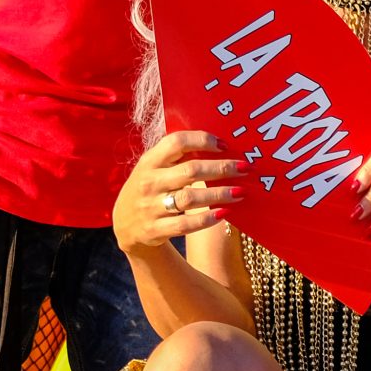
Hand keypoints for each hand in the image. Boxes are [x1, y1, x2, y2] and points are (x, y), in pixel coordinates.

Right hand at [113, 131, 243, 253]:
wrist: (125, 224)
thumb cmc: (150, 187)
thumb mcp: (153, 168)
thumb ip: (177, 157)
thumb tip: (219, 145)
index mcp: (149, 161)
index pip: (176, 142)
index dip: (202, 140)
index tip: (225, 145)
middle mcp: (149, 182)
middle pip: (190, 171)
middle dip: (221, 168)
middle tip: (244, 168)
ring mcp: (150, 207)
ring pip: (190, 198)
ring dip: (219, 194)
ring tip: (240, 192)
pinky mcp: (155, 229)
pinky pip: (185, 225)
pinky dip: (206, 219)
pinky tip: (224, 214)